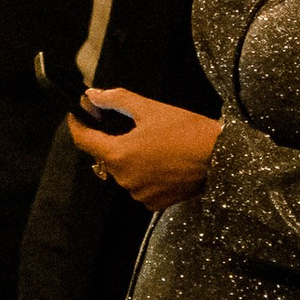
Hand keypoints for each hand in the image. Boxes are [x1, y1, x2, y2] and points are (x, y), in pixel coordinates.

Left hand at [67, 87, 219, 209]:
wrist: (222, 158)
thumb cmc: (188, 132)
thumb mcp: (150, 109)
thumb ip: (116, 100)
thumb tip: (93, 96)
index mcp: (119, 155)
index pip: (83, 140)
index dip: (77, 124)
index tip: (78, 113)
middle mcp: (124, 178)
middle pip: (104, 155)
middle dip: (110, 138)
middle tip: (127, 123)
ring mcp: (139, 193)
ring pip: (122, 171)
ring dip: (129, 157)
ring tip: (152, 142)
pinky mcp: (154, 203)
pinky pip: (139, 185)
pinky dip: (143, 173)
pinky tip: (160, 159)